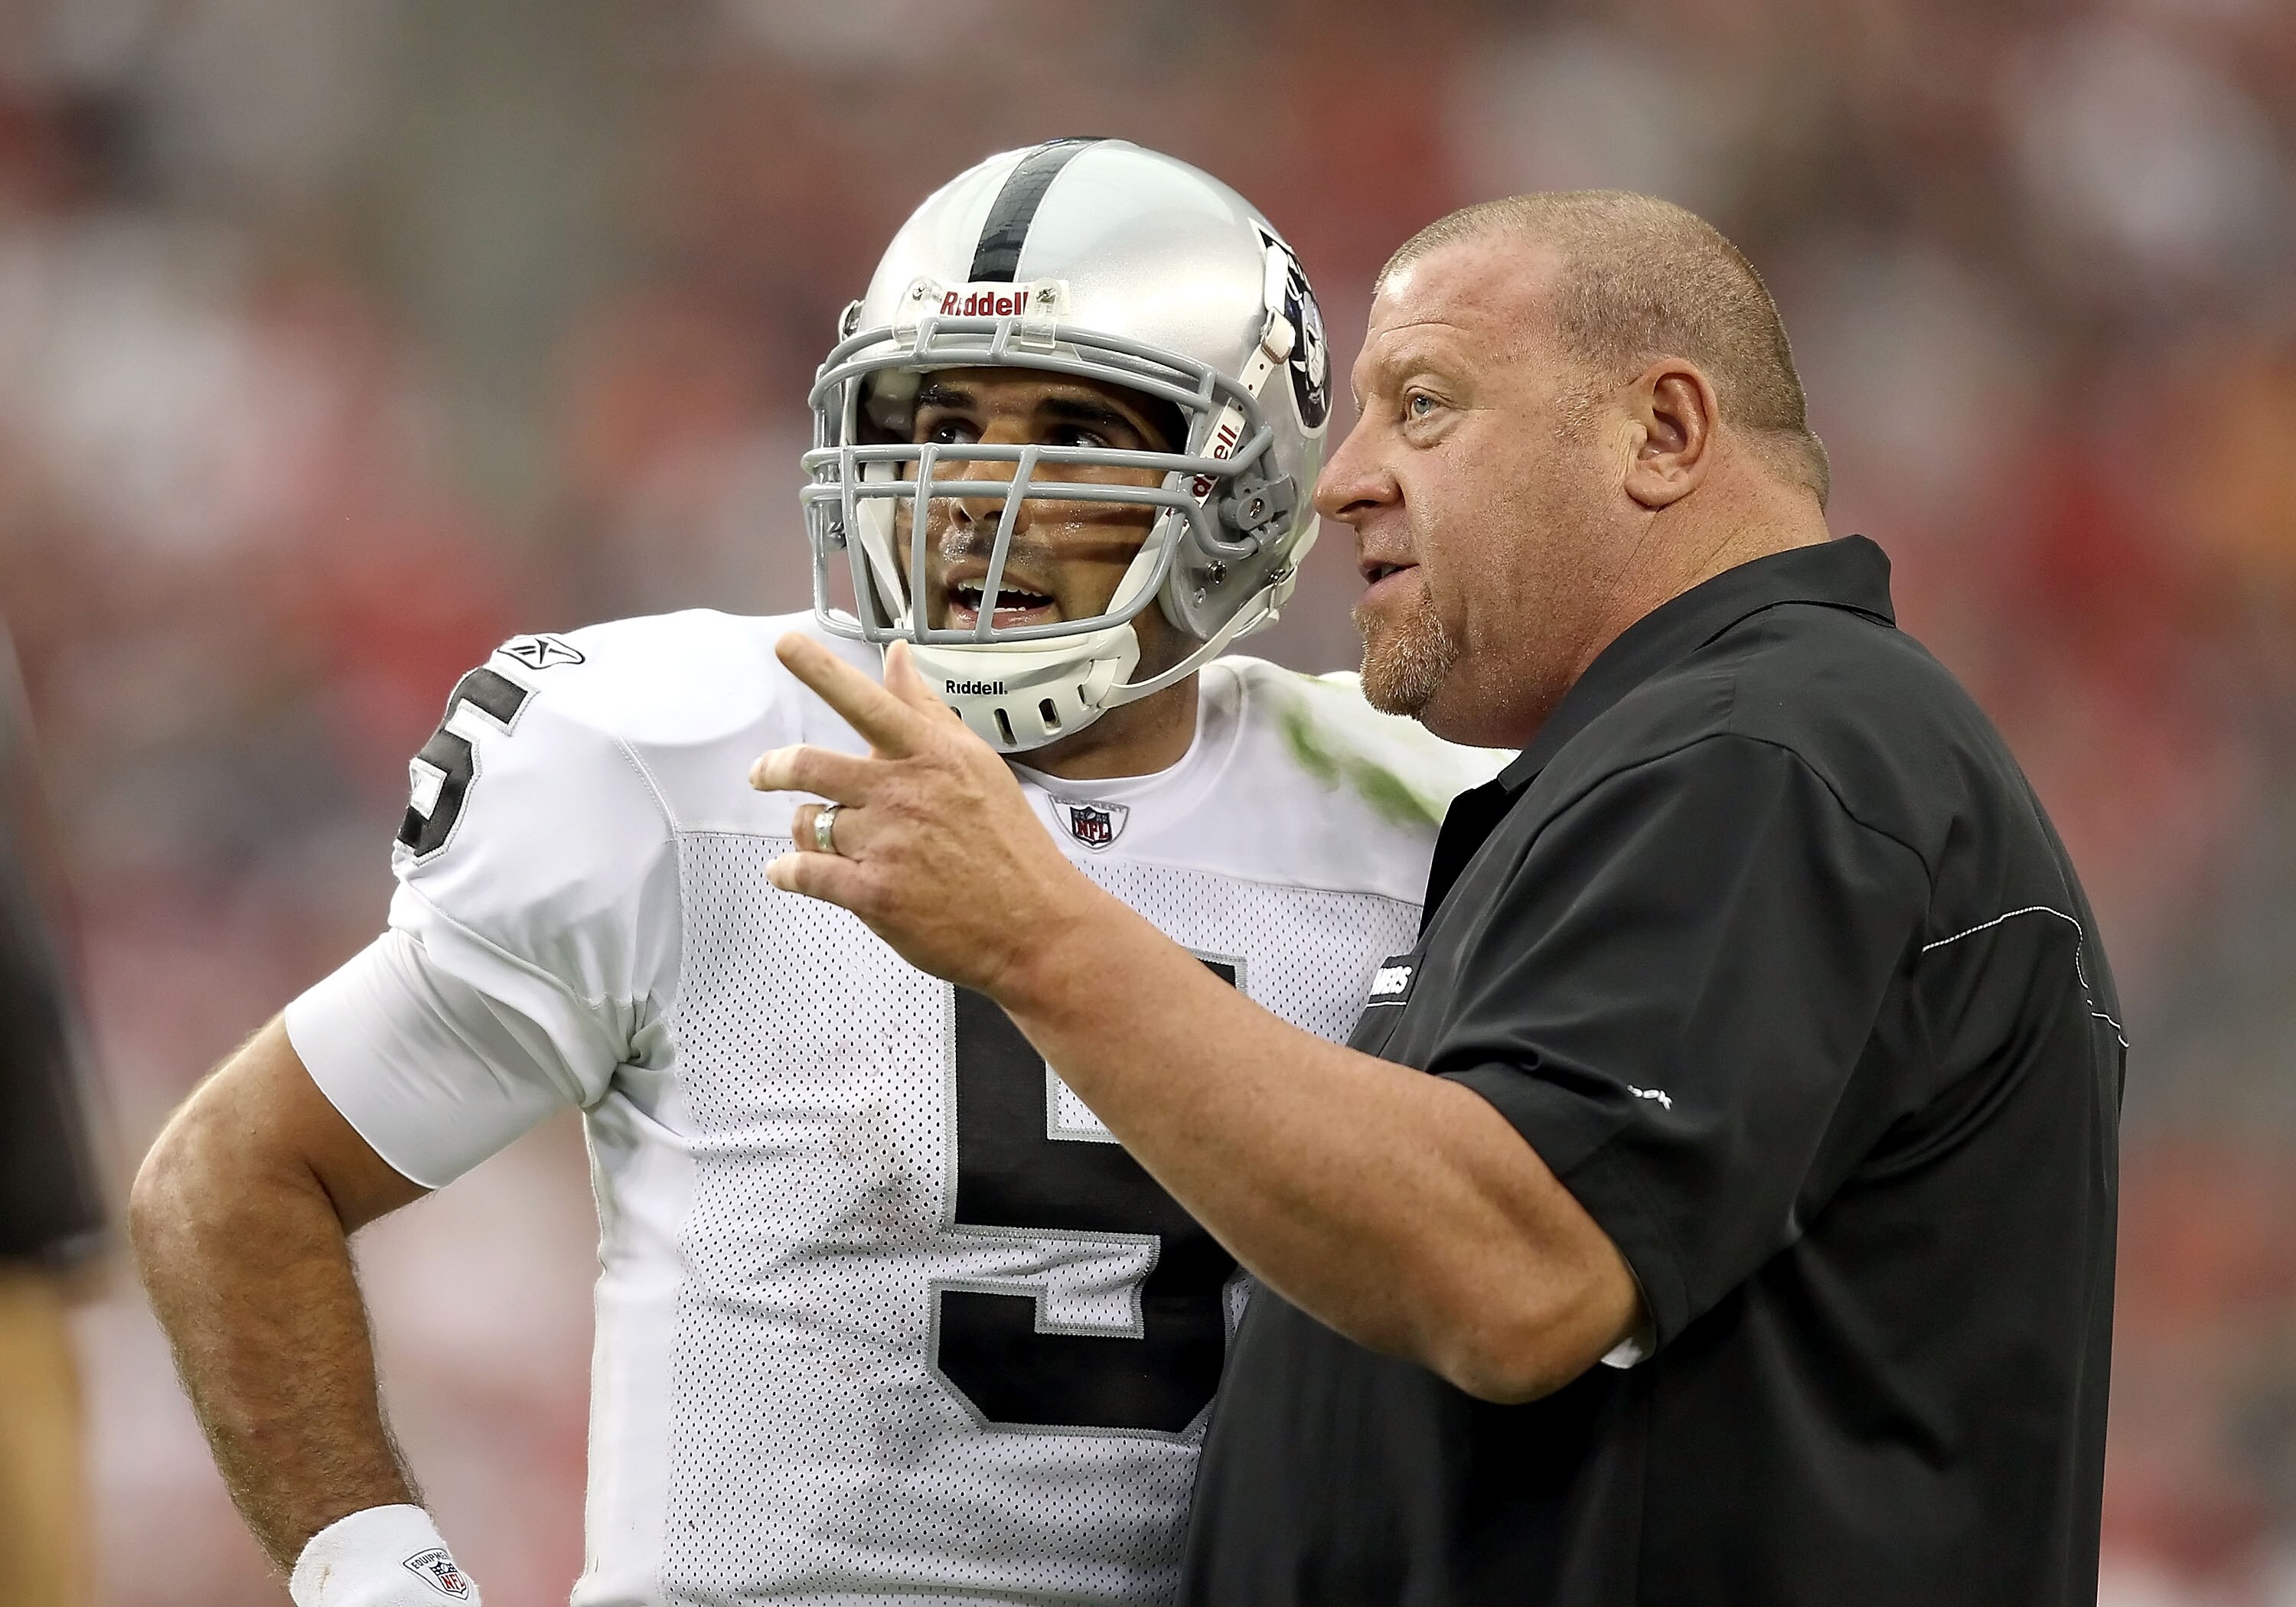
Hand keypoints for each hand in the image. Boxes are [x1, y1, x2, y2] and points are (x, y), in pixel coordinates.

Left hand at [749, 636, 1098, 996]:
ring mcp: (886, 844)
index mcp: (930, 755)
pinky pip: (805, 873)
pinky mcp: (872, 895)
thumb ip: (927, 709)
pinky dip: (788, 872)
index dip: (820, 669)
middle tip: (764, 773)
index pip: (866, 701)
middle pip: (811, 765)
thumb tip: (897, 657)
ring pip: (809, 821)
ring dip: (805, 827)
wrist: (1035, 925)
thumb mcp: (977, 763)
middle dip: (774, 768)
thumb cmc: (1010, 845)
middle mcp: (903, 793)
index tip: (785, 644)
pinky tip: (788, 872)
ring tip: (821, 836)